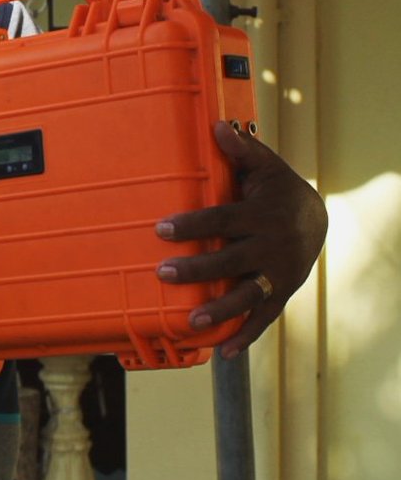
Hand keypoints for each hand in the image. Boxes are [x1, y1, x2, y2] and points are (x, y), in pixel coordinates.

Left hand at [154, 121, 327, 357]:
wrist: (317, 218)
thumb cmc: (276, 189)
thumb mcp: (264, 166)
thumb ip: (242, 150)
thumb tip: (218, 126)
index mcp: (263, 214)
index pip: (223, 220)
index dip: (193, 226)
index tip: (162, 229)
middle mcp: (273, 247)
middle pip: (233, 261)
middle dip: (199, 269)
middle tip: (164, 272)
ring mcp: (279, 274)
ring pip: (249, 295)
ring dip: (221, 309)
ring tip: (192, 321)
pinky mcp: (281, 293)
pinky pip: (264, 318)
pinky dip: (246, 335)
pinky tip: (224, 352)